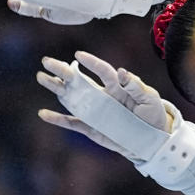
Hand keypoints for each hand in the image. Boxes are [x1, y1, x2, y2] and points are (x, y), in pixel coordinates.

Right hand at [36, 51, 172, 159]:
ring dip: (56, 88)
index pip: (103, 71)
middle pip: (80, 80)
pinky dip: (58, 119)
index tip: (78, 55)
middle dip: (63, 71)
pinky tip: (43, 113)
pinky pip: (71, 122)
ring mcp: (95, 111)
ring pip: (71, 97)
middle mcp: (103, 95)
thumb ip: (136, 86)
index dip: (91, 62)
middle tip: (47, 61)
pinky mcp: (91, 127)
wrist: (152, 139)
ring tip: (41, 77)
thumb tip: (122, 72)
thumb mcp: (149, 98)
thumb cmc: (153, 114)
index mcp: (118, 86)